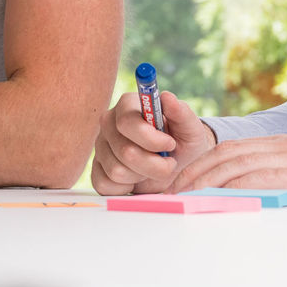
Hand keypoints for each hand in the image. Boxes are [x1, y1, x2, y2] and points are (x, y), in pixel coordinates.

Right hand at [90, 89, 216, 194]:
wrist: (174, 166)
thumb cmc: (182, 143)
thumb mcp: (191, 129)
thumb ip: (181, 112)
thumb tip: (167, 97)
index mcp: (128, 106)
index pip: (127, 122)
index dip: (151, 139)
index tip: (170, 145)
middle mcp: (109, 123)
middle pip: (125, 151)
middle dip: (154, 165)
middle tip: (167, 162)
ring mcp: (100, 147)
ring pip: (117, 172)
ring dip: (142, 176)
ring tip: (151, 168)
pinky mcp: (96, 169)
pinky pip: (105, 185)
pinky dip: (127, 188)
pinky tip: (136, 179)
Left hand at [169, 131, 286, 200]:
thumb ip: (285, 179)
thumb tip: (258, 199)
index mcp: (280, 145)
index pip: (228, 151)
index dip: (198, 165)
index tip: (177, 183)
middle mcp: (279, 147)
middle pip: (222, 156)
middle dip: (189, 174)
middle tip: (165, 193)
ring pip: (233, 166)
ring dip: (200, 181)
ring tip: (178, 198)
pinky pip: (258, 179)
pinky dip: (231, 188)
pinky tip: (213, 198)